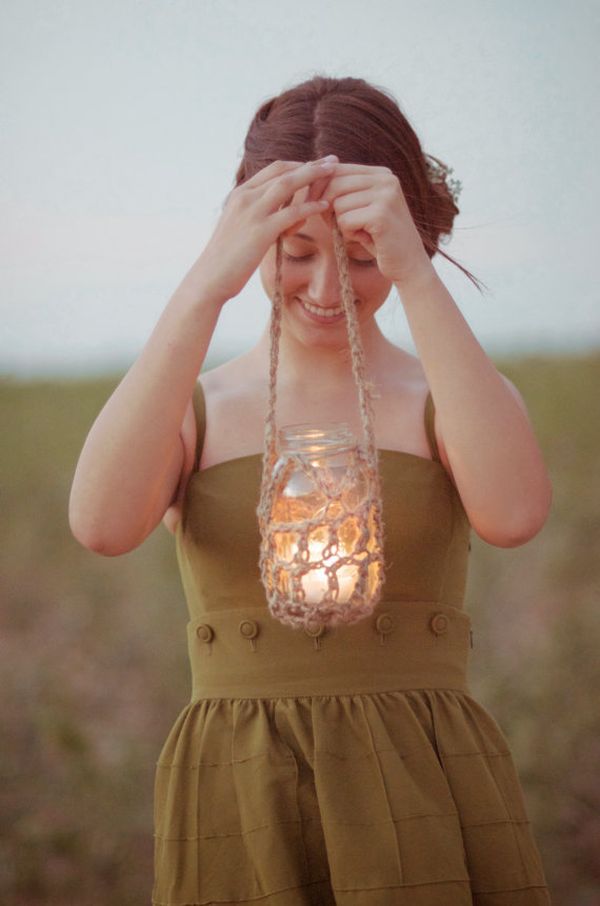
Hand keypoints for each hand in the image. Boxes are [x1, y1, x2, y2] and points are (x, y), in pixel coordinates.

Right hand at [197, 159, 334, 301]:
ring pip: (288, 184)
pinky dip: (310, 206)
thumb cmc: (226, 260)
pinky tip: (324, 205)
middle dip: (310, 164)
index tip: (316, 165)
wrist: (209, 278)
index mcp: (239, 194)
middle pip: (283, 170)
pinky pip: (291, 212)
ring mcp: (252, 212)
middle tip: (333, 160)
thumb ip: (255, 217)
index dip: (297, 165)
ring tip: (334, 173)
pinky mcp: (261, 231)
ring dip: (313, 175)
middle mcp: (245, 197)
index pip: (273, 170)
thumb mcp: (238, 229)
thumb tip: (275, 220)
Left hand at [318, 162, 434, 286]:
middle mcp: (386, 179)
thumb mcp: (362, 209)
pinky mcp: (381, 214)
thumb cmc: (380, 238)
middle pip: (334, 184)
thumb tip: (311, 180)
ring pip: (337, 204)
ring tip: (359, 232)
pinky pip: (344, 221)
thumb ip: (344, 192)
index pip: (337, 169)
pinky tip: (364, 238)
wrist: (408, 264)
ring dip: (341, 224)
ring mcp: (386, 195)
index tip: (319, 209)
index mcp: (381, 173)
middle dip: (326, 207)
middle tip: (337, 226)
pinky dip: (348, 234)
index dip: (320, 189)